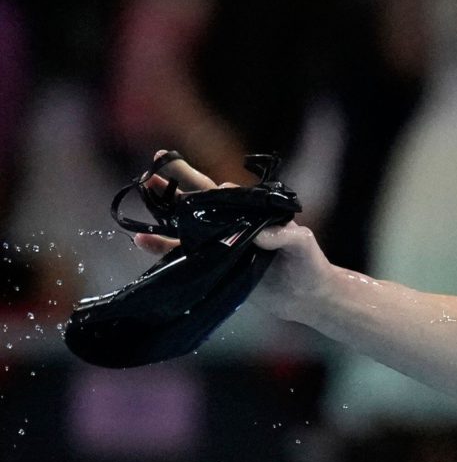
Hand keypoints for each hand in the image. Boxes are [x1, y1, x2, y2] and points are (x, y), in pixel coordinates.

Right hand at [129, 154, 331, 321]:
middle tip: (155, 164)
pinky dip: (162, 246)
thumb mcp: (304, 245)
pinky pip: (183, 254)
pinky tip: (141, 239)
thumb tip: (259, 236)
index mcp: (252, 212)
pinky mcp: (213, 265)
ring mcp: (221, 243)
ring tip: (142, 191)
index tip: (209, 189)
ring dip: (164, 209)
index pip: (227, 195)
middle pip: (200, 199)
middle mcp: (233, 223)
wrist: (308, 298)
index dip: (214, 189)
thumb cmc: (310, 265)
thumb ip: (287, 237)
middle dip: (177, 181)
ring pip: (186, 223)